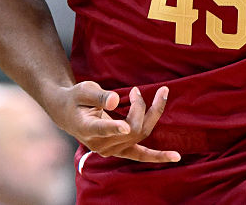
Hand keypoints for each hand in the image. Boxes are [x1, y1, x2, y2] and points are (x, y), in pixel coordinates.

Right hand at [51, 81, 180, 161]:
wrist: (69, 114)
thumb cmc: (77, 98)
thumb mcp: (83, 91)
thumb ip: (98, 96)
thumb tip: (115, 100)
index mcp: (87, 128)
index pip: (101, 130)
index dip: (114, 128)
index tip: (125, 126)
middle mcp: (100, 144)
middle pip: (131, 128)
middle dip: (140, 106)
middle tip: (136, 90)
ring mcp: (111, 149)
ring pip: (140, 134)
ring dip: (154, 113)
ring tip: (162, 92)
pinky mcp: (121, 150)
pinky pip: (141, 154)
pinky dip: (158, 156)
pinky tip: (176, 156)